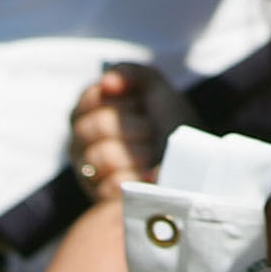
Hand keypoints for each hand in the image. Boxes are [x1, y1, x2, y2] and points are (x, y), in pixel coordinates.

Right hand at [67, 63, 189, 200]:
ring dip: (138, 153)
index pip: (93, 97)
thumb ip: (131, 72)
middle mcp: (78, 141)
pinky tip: (147, 176)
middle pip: (99, 126)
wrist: (191, 161)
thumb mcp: (156, 87)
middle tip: (151, 132)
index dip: (124, 101)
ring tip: (151, 154)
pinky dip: (137, 179)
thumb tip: (106, 82)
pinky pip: (114, 185)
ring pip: (104, 156)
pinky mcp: (100, 199)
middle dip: (135, 127)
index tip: (141, 105)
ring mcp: (86, 171)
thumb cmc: (169, 121)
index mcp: (86, 110)